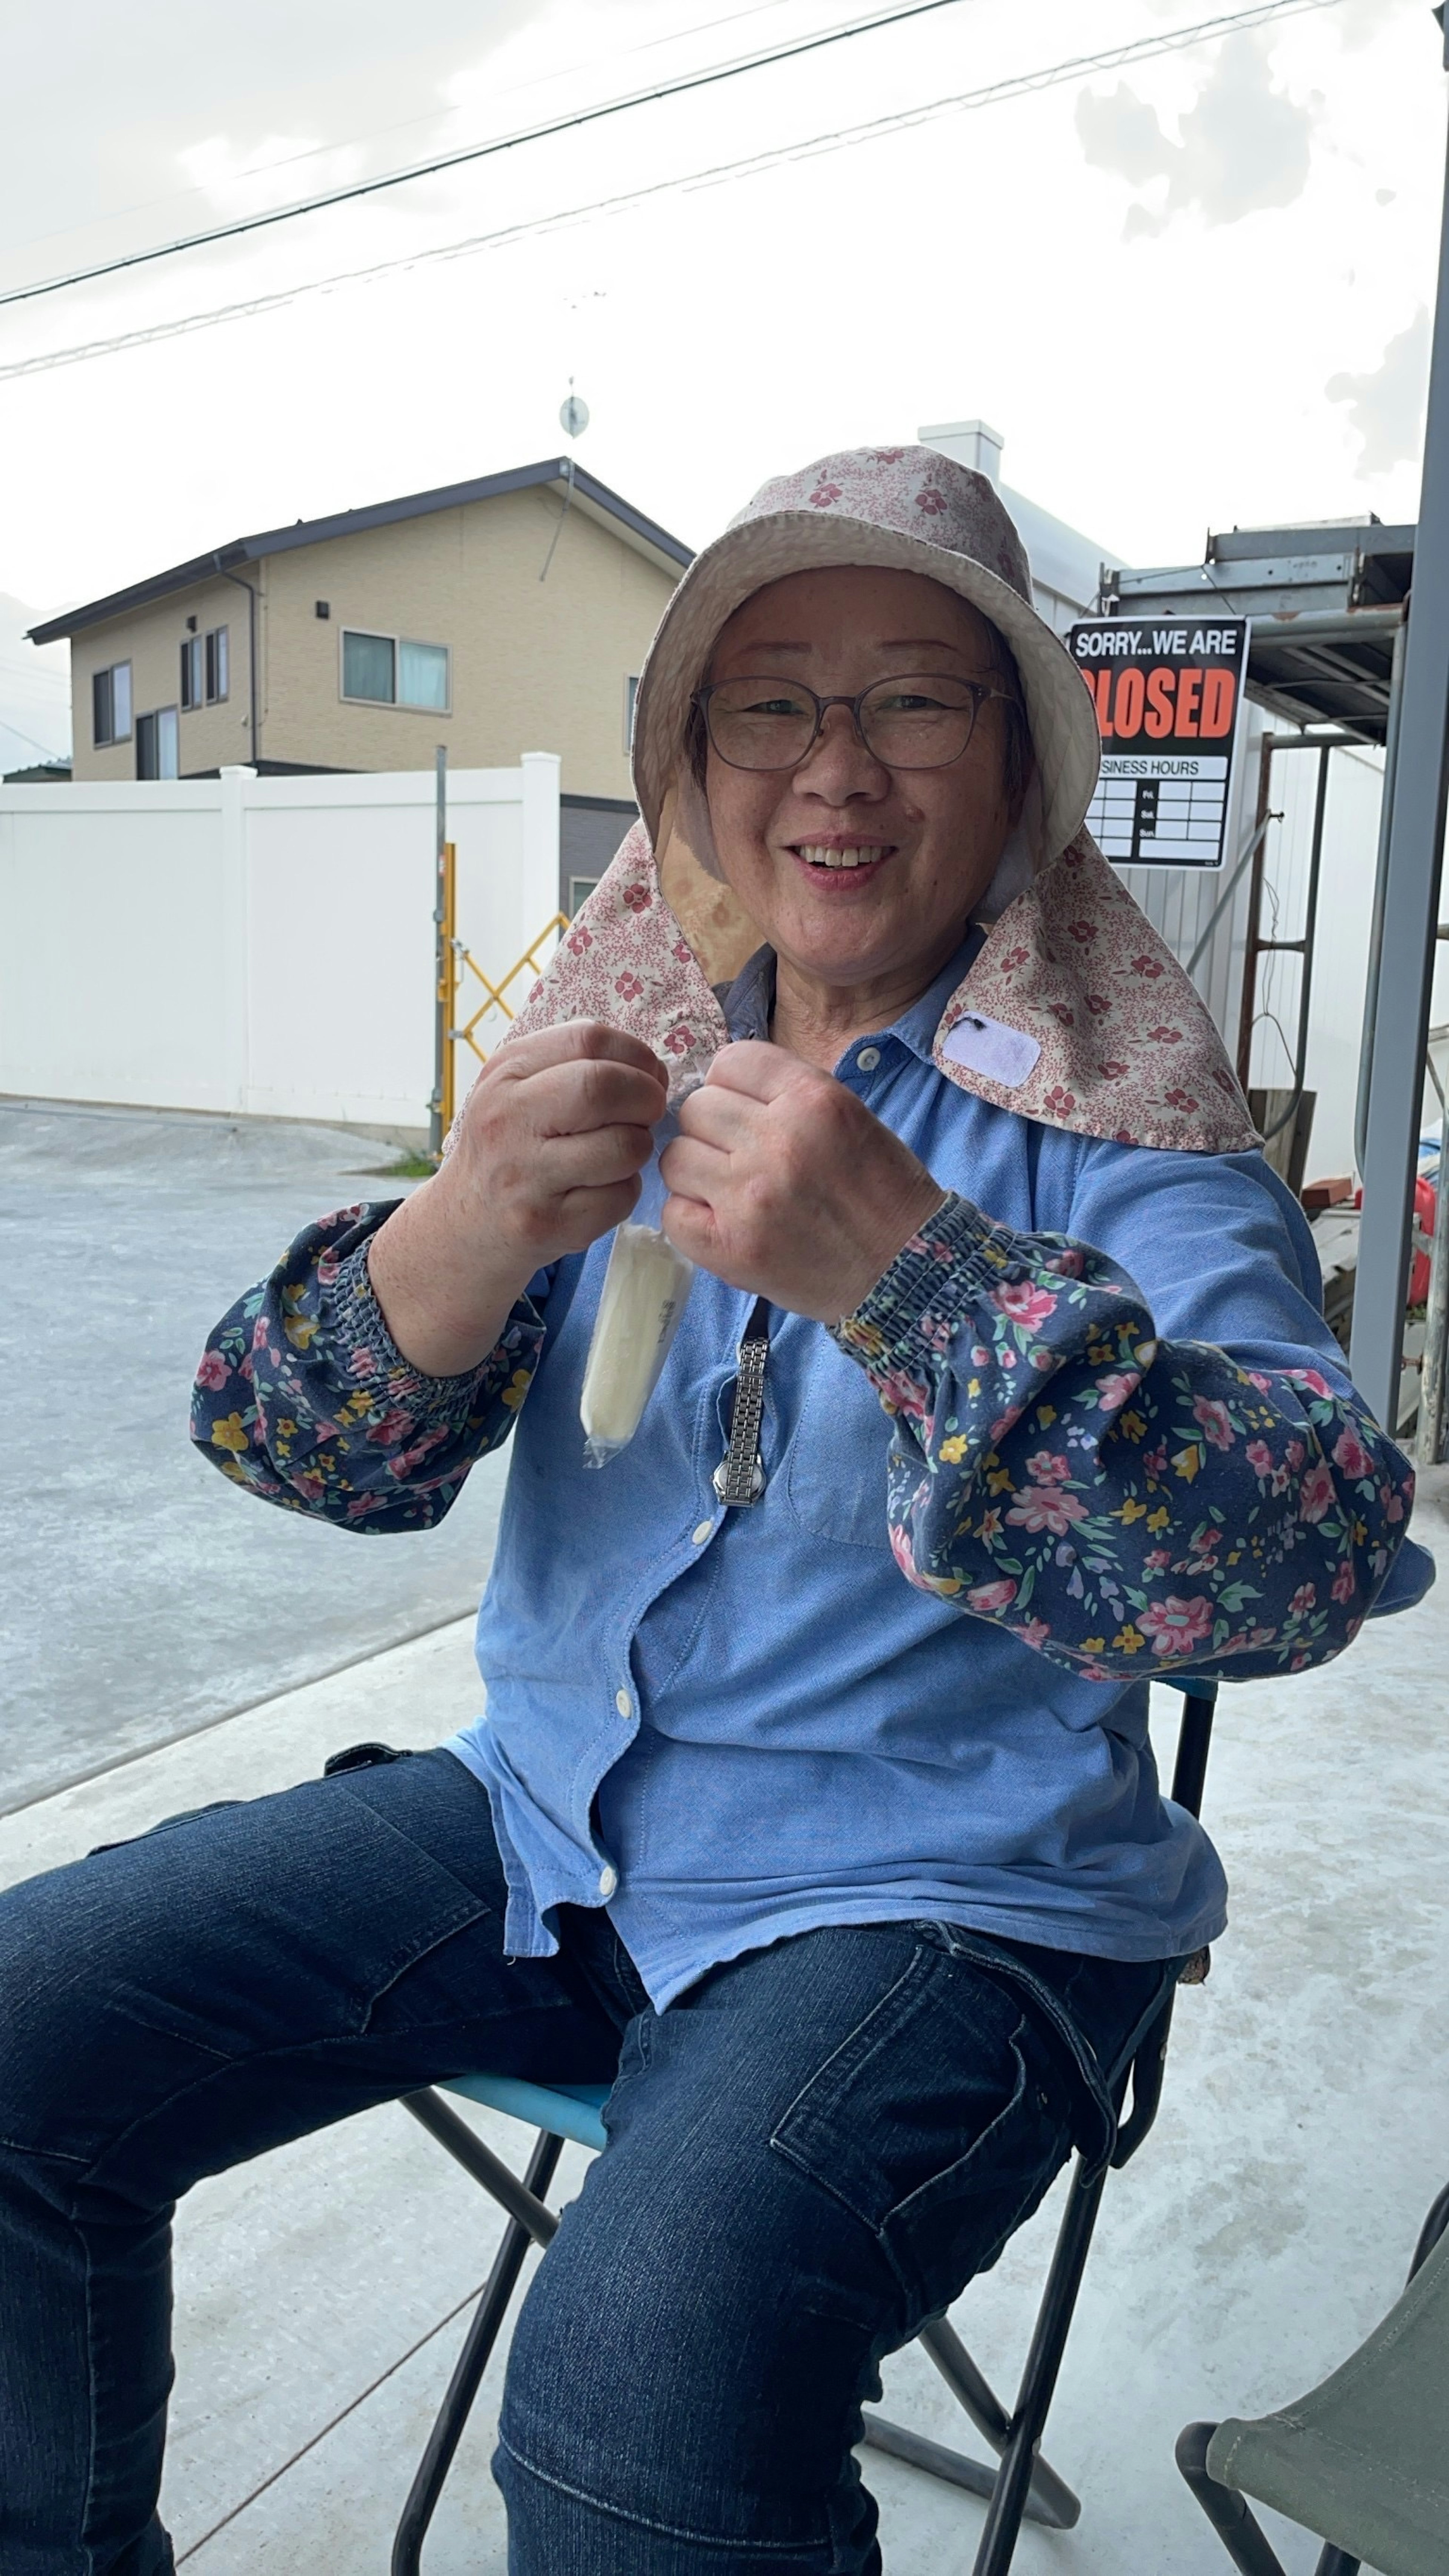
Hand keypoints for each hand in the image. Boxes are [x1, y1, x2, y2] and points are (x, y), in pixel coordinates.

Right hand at [368, 1021, 667, 1375]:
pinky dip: (624, 1191)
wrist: (464, 1222)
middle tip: (647, 1113)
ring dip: (639, 1148)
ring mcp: (524, 1176)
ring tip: (619, 1153)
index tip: (647, 1075)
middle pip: (603, 1087)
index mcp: (505, 1073)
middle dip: (646, 1098)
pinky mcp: (546, 1224)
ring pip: (623, 1147)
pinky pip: (619, 1198)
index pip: (589, 1038)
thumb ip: (574, 1065)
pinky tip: (600, 1190)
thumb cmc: (509, 1146)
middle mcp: (507, 1120)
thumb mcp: (518, 1088)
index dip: (636, 1054)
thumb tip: (650, 1069)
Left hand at [659, 1041, 946, 1322]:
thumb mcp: (849, 1117)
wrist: (906, 1270)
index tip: (745, 1110)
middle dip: (713, 1130)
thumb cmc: (881, 1192)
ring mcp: (748, 1196)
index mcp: (813, 1098)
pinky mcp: (730, 1248)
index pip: (731, 1061)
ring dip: (697, 1173)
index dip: (731, 1086)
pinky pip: (672, 1213)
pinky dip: (692, 1220)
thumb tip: (720, 1090)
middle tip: (742, 1158)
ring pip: (676, 1158)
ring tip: (733, 1193)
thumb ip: (786, 1096)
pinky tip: (725, 1226)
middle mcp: (777, 1140)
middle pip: (697, 1108)